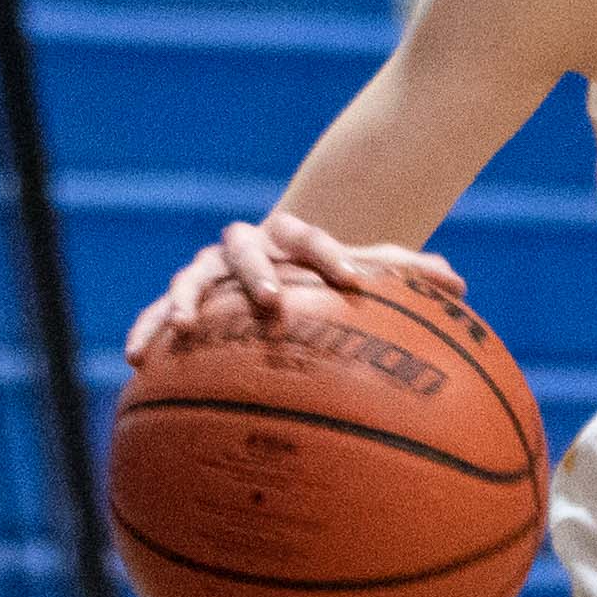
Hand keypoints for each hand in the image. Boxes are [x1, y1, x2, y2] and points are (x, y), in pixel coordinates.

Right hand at [123, 213, 466, 362]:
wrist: (277, 267)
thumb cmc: (326, 278)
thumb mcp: (362, 275)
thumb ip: (405, 277)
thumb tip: (459, 284)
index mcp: (290, 236)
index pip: (308, 236)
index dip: (328, 254)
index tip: (350, 282)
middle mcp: (245, 246)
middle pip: (245, 247)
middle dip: (257, 271)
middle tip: (271, 300)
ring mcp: (209, 271)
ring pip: (192, 276)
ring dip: (188, 298)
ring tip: (187, 327)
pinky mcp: (183, 299)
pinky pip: (159, 313)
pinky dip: (147, 330)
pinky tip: (136, 361)